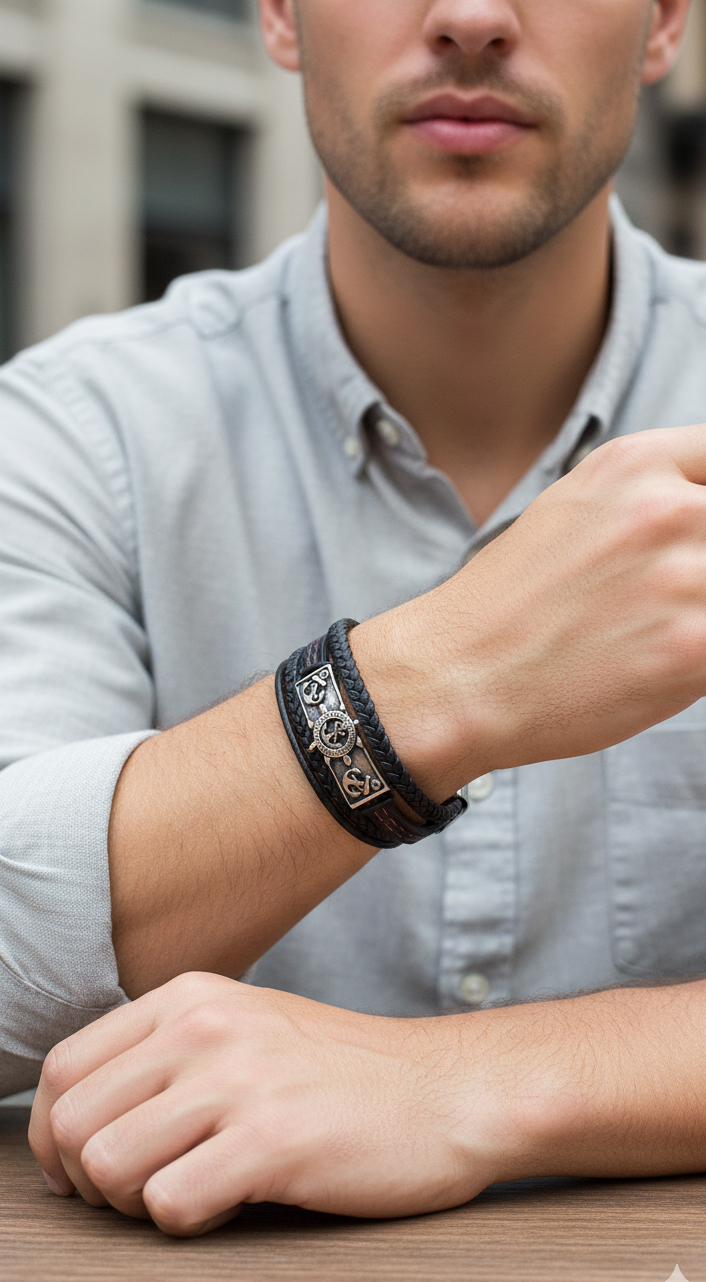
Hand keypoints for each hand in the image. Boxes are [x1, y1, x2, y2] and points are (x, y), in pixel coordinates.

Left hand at [28, 972, 508, 1236]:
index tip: (84, 1169)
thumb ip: (169, 1052)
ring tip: (187, 1195)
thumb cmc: (344, 1075)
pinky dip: (185, 1223)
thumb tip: (79, 1117)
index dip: (57, 1134)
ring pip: (108, 1165)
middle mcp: (204, 1027)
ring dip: (135, 1205)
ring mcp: (239, 1080)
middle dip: (90, 1180)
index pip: (64, 1068)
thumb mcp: (247, 1028)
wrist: (447, 1092)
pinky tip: (229, 1204)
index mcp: (190, 997)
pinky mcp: (272, 1139)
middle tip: (140, 1193)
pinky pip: (170, 1204)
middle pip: (74, 1121)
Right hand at [354, 425, 705, 796]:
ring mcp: (685, 576)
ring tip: (660, 628)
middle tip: (672, 592)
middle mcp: (665, 508)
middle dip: (703, 562)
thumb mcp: (577, 506)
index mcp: (636, 462)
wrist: (460, 675)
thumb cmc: (514, 603)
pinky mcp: (695, 647)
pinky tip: (663, 662)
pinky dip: (701, 656)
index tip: (695, 539)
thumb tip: (702, 509)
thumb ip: (653, 491)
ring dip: (702, 610)